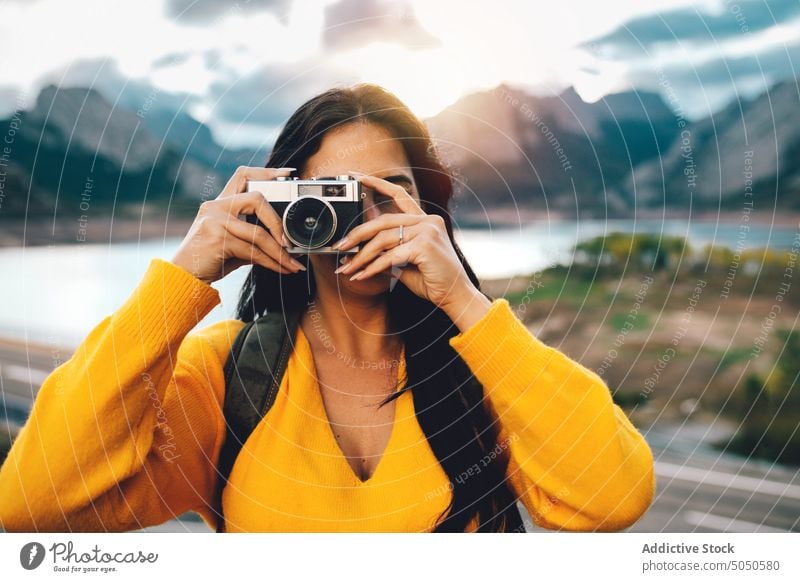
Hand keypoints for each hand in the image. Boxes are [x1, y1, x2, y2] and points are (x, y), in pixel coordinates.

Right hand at [171, 166, 306, 283]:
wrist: (185, 276)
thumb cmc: (210, 259)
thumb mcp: (234, 242)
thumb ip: (254, 236)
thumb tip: (287, 244)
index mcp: (221, 203)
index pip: (243, 175)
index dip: (267, 172)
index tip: (288, 172)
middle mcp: (216, 206)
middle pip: (256, 198)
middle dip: (277, 222)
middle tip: (290, 242)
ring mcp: (215, 221)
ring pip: (258, 233)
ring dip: (280, 252)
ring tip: (293, 264)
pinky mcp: (218, 239)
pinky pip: (253, 251)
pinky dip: (272, 262)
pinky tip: (282, 269)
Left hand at [331, 173, 480, 313]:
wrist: (455, 296)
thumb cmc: (433, 280)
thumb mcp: (405, 261)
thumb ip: (389, 250)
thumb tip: (361, 248)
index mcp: (424, 220)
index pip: (399, 195)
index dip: (377, 184)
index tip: (357, 176)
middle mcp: (427, 221)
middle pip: (383, 221)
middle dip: (357, 234)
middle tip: (339, 246)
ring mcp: (428, 231)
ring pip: (383, 239)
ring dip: (361, 256)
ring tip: (347, 269)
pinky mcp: (425, 246)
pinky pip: (390, 256)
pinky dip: (373, 267)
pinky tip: (362, 276)